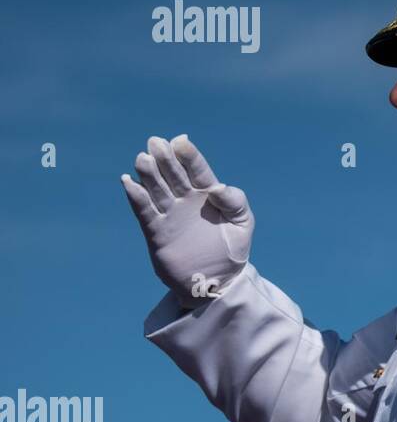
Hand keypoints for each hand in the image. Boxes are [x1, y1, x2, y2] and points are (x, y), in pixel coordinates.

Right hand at [121, 135, 254, 307]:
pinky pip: (145, 212)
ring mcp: (171, 214)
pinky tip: (128, 182)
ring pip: (157, 190)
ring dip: (149, 175)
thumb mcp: (243, 224)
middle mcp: (187, 200)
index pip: (198, 170)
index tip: (180, 141)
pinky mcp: (156, 231)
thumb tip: (218, 188)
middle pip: (174, 175)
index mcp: (210, 194)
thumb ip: (235, 203)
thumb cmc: (233, 249)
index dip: (189, 156)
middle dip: (165, 159)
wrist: (217, 280)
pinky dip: (136, 198)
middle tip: (155, 142)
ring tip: (142, 158)